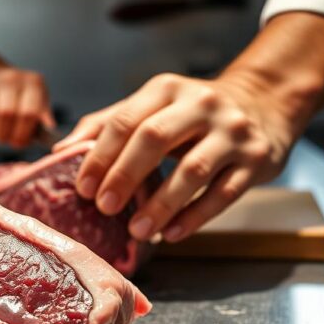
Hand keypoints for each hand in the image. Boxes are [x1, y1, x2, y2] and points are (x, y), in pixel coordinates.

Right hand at [0, 67, 54, 147]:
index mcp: (35, 83)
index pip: (35, 111)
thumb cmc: (15, 98)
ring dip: (2, 134)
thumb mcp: (33, 102)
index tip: (26, 142)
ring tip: (2, 137)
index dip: (29, 131)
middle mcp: (18, 79)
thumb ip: (42, 118)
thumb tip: (53, 136)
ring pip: (3, 114)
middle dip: (18, 135)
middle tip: (14, 143)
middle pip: (21, 114)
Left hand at [54, 72, 297, 241]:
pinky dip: (194, 217)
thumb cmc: (192, 113)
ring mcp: (232, 132)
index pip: (127, 120)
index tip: (83, 188)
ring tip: (137, 231)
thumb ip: (107, 124)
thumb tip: (60, 151)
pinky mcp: (256, 160)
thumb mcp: (152, 106)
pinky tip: (171, 234)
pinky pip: (223, 194)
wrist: (263, 105)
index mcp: (167, 89)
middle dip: (125, 176)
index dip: (101, 156)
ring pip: (192, 171)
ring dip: (161, 204)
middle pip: (155, 139)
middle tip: (104, 207)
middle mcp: (202, 105)